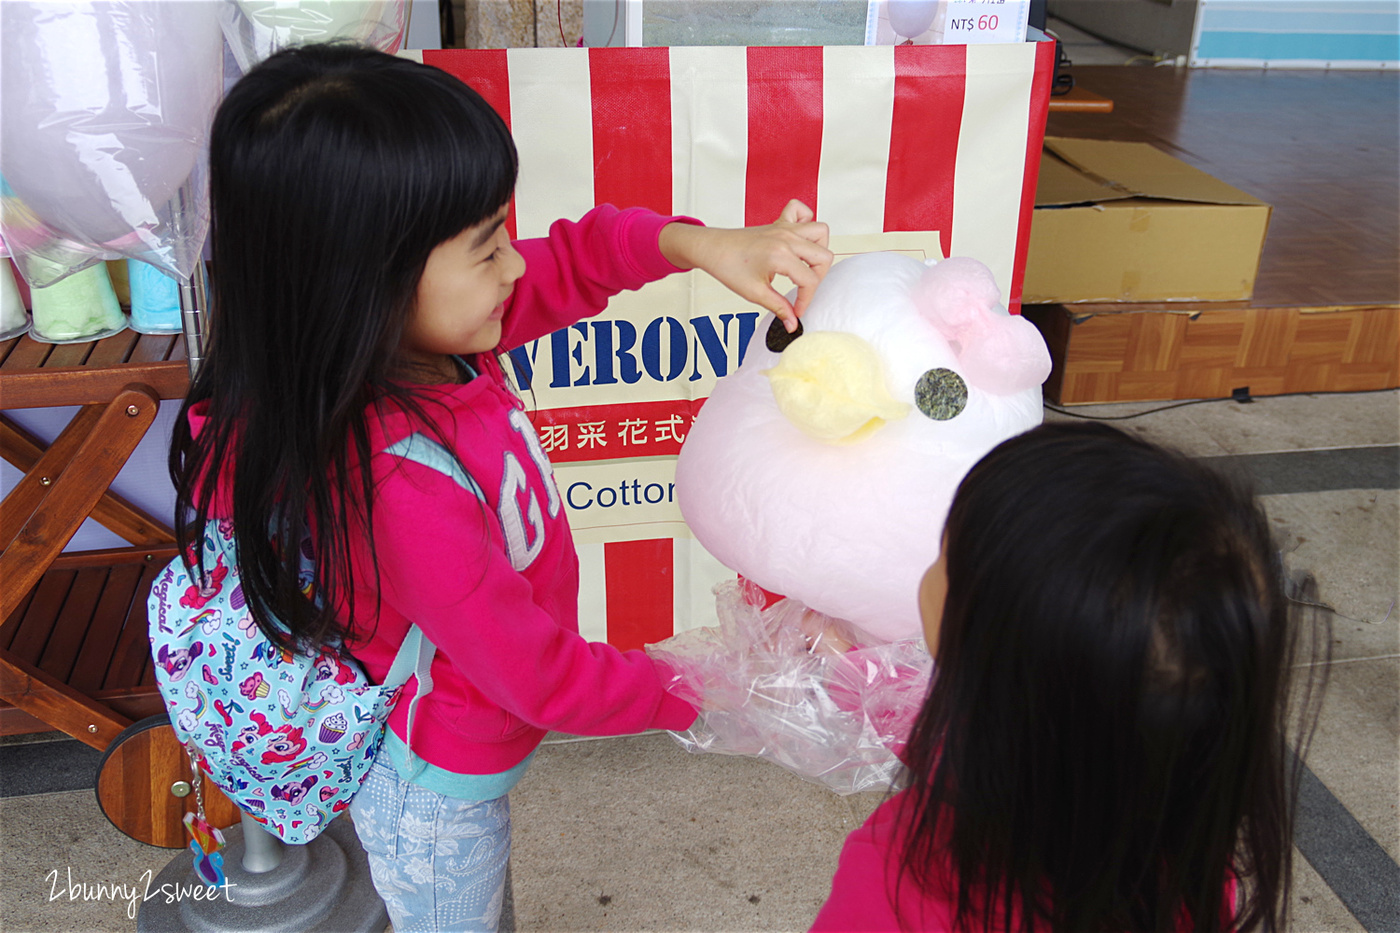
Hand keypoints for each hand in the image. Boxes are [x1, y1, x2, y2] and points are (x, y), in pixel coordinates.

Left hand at [660, 200, 832, 331]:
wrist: (711, 249)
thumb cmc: (727, 265)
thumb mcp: (754, 293)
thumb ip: (778, 307)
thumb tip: (792, 323)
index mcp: (781, 255)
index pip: (810, 280)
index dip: (806, 300)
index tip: (796, 310)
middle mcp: (786, 238)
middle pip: (824, 256)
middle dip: (817, 277)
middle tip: (802, 289)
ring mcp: (784, 227)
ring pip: (820, 231)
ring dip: (818, 250)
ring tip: (805, 265)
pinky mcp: (779, 223)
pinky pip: (801, 211)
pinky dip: (806, 222)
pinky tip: (798, 239)